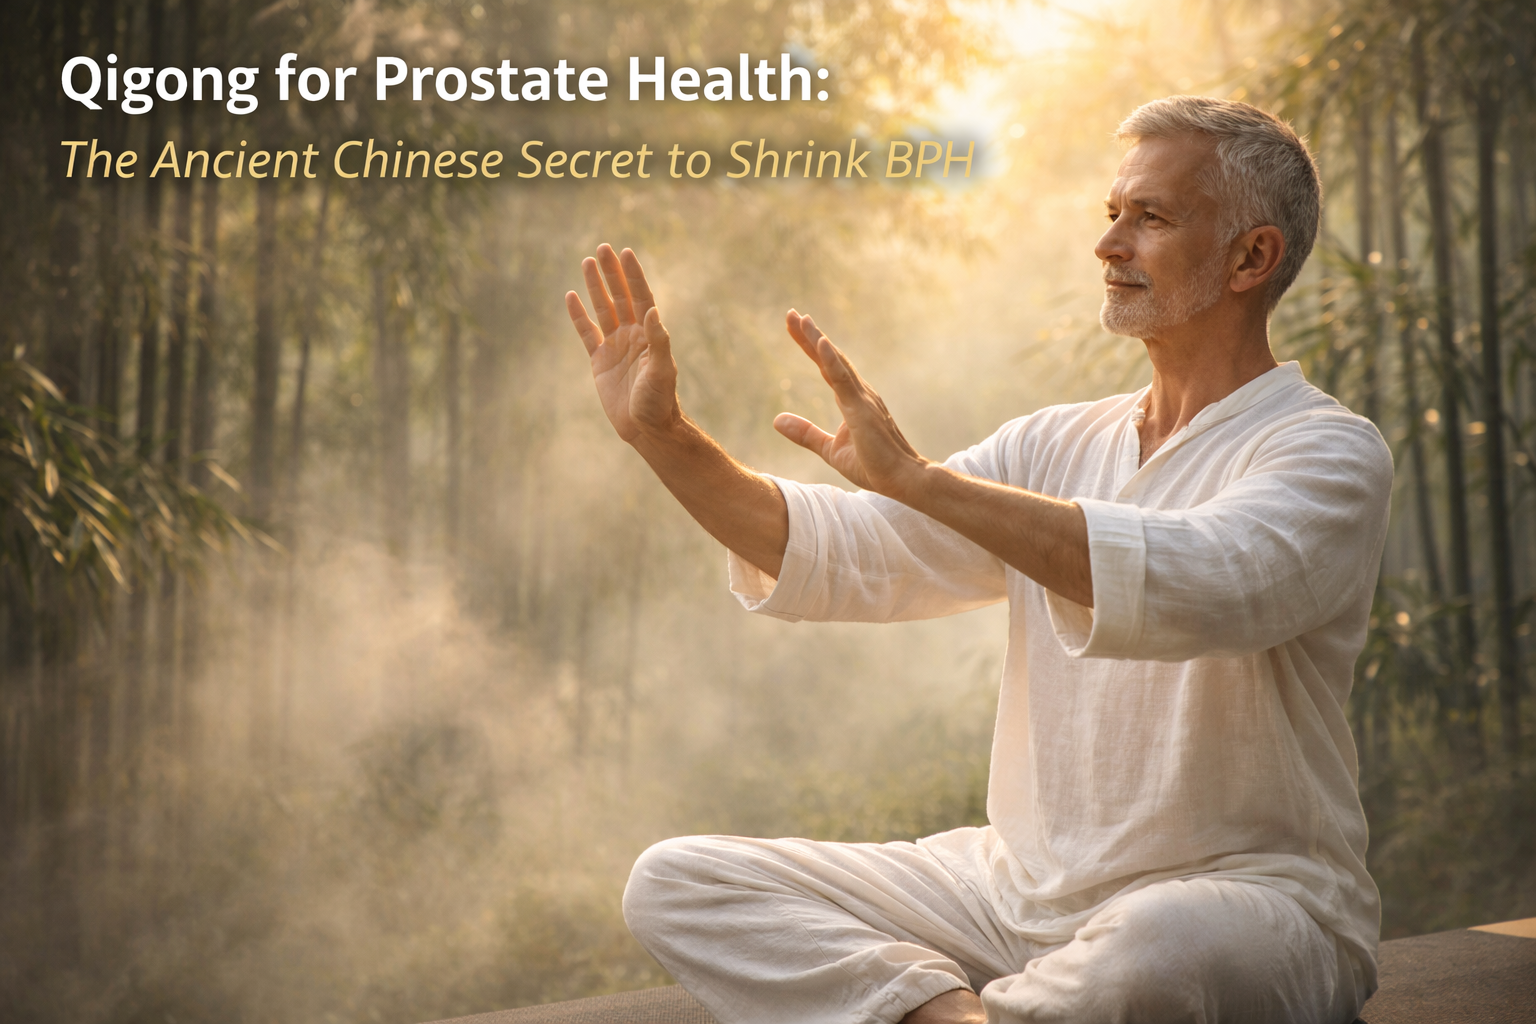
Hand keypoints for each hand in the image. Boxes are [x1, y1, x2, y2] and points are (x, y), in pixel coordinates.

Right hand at [566, 244, 678, 442]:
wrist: (646, 429)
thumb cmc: (660, 401)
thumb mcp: (662, 371)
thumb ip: (658, 341)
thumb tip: (652, 311)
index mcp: (649, 335)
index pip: (641, 297)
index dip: (633, 275)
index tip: (625, 252)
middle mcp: (632, 336)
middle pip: (621, 296)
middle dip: (612, 273)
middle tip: (603, 248)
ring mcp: (615, 347)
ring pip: (603, 309)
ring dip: (596, 287)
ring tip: (587, 261)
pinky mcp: (599, 362)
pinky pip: (587, 333)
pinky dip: (579, 316)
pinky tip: (571, 296)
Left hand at [773, 310, 929, 498]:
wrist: (902, 481)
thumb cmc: (874, 466)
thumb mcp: (830, 450)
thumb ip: (805, 433)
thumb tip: (776, 420)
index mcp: (851, 400)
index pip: (826, 367)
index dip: (810, 346)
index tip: (795, 326)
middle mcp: (859, 392)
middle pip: (830, 357)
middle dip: (810, 335)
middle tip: (792, 313)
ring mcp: (862, 398)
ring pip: (836, 362)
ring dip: (817, 340)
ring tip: (801, 320)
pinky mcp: (862, 409)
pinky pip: (843, 380)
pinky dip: (830, 360)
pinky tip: (819, 343)